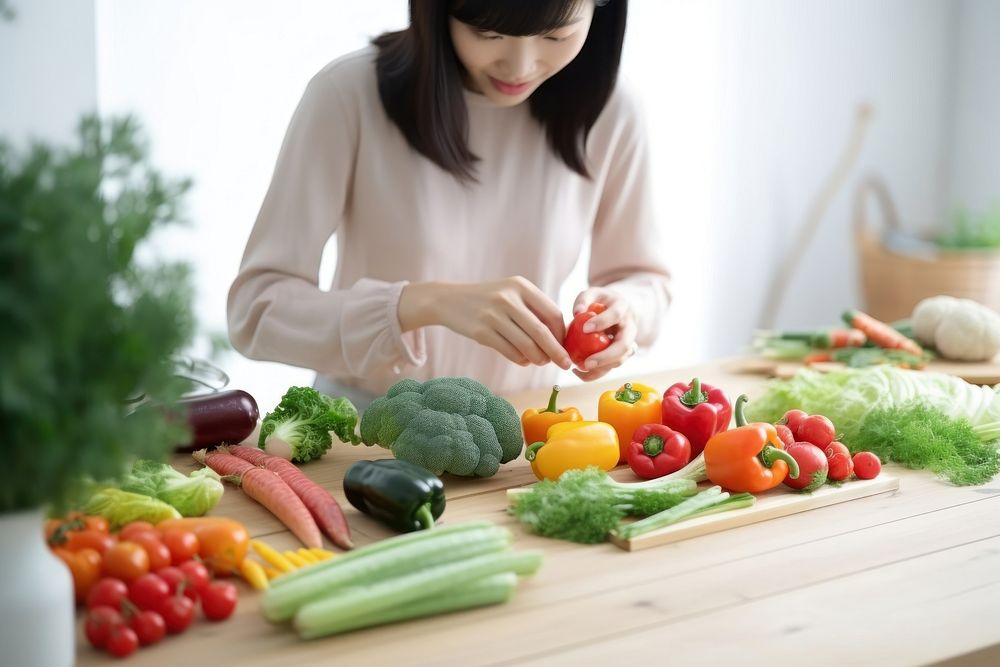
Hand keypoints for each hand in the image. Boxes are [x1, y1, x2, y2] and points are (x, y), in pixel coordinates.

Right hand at [399, 277, 571, 368]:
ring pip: (527, 345)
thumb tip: (559, 338)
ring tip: (540, 361)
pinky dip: (521, 360)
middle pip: (542, 332)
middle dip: (557, 352)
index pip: (552, 313)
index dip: (562, 333)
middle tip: (565, 364)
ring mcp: (493, 315)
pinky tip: (524, 360)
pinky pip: (510, 352)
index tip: (565, 346)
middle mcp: (508, 298)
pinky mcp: (481, 332)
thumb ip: (533, 310)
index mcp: (521, 286)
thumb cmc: (486, 300)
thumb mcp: (510, 293)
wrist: (447, 300)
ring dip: (538, 358)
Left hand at [570, 287, 637, 381]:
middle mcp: (630, 327)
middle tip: (586, 363)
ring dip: (601, 369)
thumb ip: (583, 299)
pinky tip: (580, 373)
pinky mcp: (622, 354)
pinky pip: (612, 366)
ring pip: (620, 360)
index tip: (585, 328)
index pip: (616, 315)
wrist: (617, 309)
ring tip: (579, 370)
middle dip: (606, 357)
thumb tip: (577, 313)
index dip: (602, 322)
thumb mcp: (592, 293)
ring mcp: (629, 342)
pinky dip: (597, 373)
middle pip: (624, 346)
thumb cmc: (601, 301)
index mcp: (623, 308)